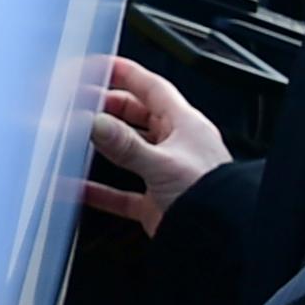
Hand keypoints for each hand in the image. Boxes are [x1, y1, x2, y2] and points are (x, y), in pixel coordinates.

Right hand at [83, 56, 228, 232]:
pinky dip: (101, 190)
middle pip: (138, 116)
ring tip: (80, 138)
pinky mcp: (157, 203)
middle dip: (110, 108)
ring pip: (130, 151)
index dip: (127, 73)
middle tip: (83, 103)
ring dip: (105, 146)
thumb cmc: (213, 197)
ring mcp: (166, 174)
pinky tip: (82, 188)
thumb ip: (126, 144)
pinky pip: (122, 192)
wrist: (224, 239)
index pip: (152, 88)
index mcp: (185, 126)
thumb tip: (96, 123)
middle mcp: (177, 147)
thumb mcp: (163, 163)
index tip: (101, 65)